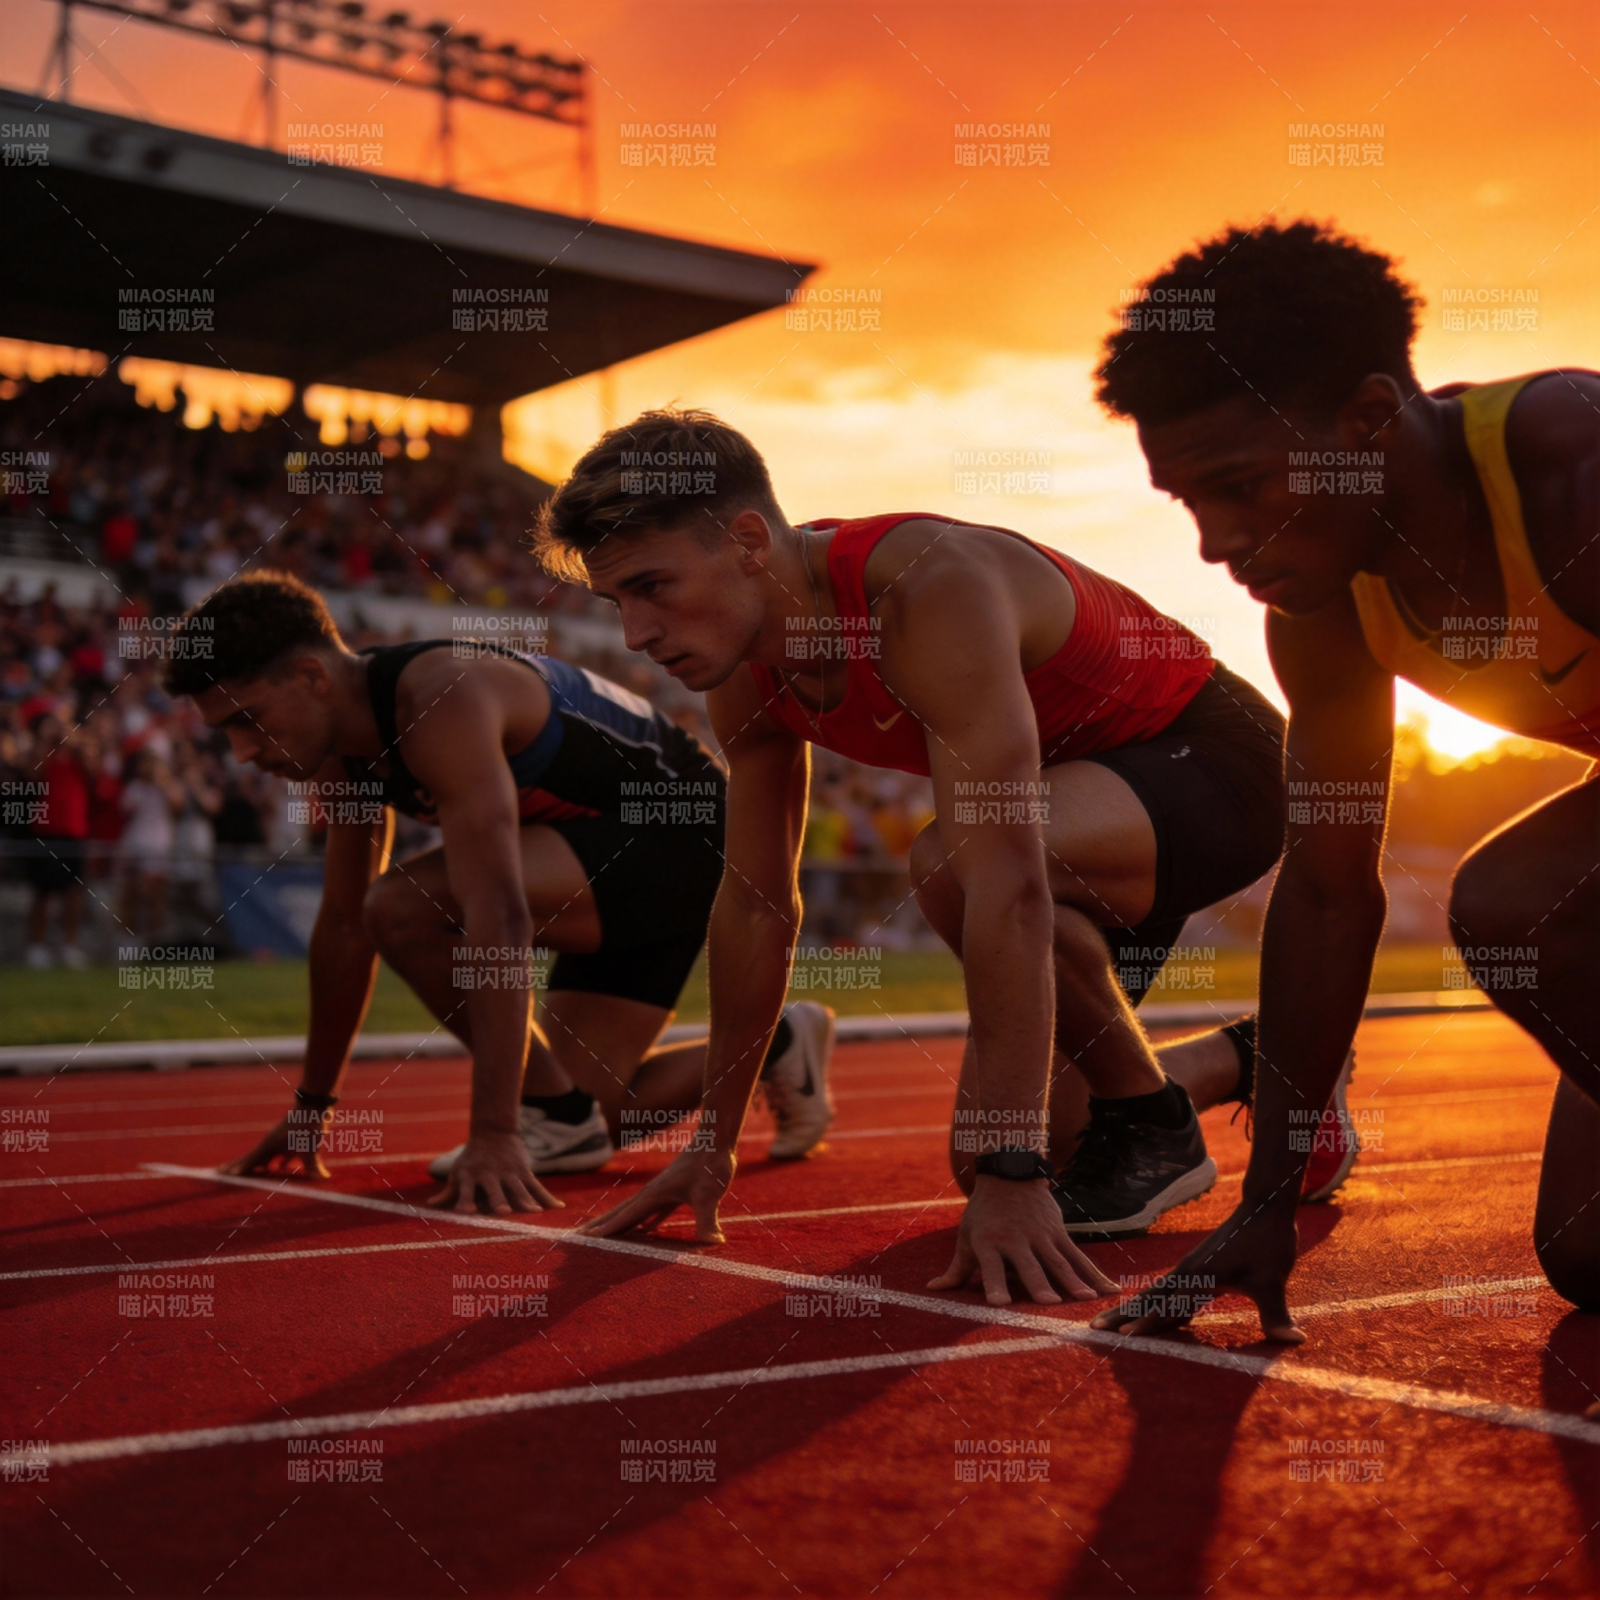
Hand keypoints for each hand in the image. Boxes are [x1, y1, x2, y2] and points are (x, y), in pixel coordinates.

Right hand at [221, 1113, 331, 1179]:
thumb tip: (323, 1179)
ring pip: (266, 1159)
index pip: (249, 1161)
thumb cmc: (309, 1124)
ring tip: (246, 1178)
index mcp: (269, 1146)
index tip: (222, 1177)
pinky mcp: (292, 1143)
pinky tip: (280, 1171)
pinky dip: (279, 1165)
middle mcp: (271, 1145)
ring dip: (257, 1168)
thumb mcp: (310, 1146)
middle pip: (250, 1160)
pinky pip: (282, 1157)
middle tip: (217, 1175)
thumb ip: (314, 1165)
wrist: (316, 1104)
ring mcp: (281, 1143)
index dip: (237, 1170)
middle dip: (237, 1168)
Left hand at [429, 1132, 561, 1214]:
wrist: (494, 1131)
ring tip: (535, 1214)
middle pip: (494, 1189)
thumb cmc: (472, 1158)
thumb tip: (430, 1205)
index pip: (465, 1189)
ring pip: (519, 1188)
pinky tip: (558, 1208)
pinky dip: (547, 1197)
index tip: (464, 1212)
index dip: (464, 1200)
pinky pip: (537, 1186)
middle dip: (499, 1200)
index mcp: (470, 1175)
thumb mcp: (458, 1172)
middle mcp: (489, 1173)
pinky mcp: (524, 1170)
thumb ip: (448, 1192)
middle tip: (502, 1212)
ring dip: (526, 1200)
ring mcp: (509, 1171)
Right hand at [578, 1145, 734, 1244]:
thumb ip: (707, 1220)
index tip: (586, 1239)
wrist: (717, 1139)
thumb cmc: (711, 1164)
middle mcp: (653, 1193)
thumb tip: (713, 1243)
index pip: (626, 1216)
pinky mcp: (676, 1192)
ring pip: (636, 1212)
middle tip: (578, 1238)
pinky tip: (646, 1230)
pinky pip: (655, 1211)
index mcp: (654, 1195)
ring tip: (604, 1235)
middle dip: (601, 1225)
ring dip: (620, 1224)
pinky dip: (646, 1222)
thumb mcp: (709, 1194)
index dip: (607, 1229)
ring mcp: (663, 1192)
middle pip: (622, 1213)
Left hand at [928, 1178, 1118, 1305]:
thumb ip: (956, 1267)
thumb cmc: (983, 1212)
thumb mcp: (967, 1235)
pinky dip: (1094, 1274)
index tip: (999, 1304)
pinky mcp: (1058, 1232)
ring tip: (1085, 1299)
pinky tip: (1109, 1291)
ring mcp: (1040, 1234)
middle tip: (1048, 1303)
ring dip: (1073, 1280)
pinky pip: (1078, 1256)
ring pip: (1058, 1260)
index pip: (991, 1267)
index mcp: (988, 1241)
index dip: (994, 1285)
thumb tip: (933, 1288)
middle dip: (1039, 1283)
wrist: (1009, 1173)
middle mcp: (1015, 1238)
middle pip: (1029, 1265)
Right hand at [1091, 1203, 1304, 1342]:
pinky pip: (1166, 1292)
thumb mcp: (1272, 1281)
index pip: (1169, 1305)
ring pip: (1152, 1294)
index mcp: (1199, 1276)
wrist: (1263, 1209)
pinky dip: (1149, 1304)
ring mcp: (1188, 1270)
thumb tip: (1294, 1340)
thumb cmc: (1267, 1244)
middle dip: (1122, 1316)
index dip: (1149, 1323)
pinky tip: (1147, 1316)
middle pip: (1148, 1299)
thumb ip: (1276, 1314)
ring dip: (1129, 1310)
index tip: (1126, 1337)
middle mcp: (1187, 1273)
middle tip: (1093, 1329)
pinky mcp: (1195, 1270)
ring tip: (1106, 1323)